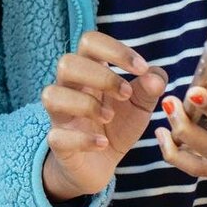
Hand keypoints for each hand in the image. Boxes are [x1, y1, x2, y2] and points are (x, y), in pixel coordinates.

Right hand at [41, 31, 168, 201]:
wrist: (100, 164)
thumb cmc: (117, 126)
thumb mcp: (140, 106)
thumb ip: (150, 88)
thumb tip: (154, 75)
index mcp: (89, 71)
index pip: (89, 42)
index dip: (114, 49)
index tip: (141, 68)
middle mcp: (69, 88)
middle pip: (66, 63)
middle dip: (100, 76)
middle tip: (125, 94)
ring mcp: (60, 115)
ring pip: (52, 94)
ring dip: (85, 104)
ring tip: (109, 117)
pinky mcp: (57, 143)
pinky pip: (57, 136)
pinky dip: (82, 139)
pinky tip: (102, 142)